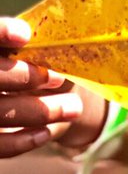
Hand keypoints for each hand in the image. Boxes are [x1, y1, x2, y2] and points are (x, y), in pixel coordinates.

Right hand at [0, 17, 105, 156]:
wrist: (41, 98)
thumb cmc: (43, 65)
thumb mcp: (44, 52)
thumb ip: (45, 49)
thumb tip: (70, 46)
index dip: (1, 33)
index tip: (24, 34)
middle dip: (23, 77)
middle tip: (58, 78)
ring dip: (36, 111)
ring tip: (74, 108)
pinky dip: (21, 141)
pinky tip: (45, 132)